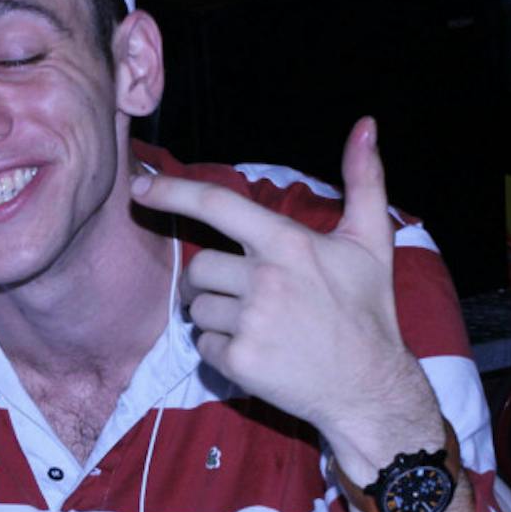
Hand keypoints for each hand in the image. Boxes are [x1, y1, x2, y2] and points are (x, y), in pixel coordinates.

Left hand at [130, 117, 430, 451]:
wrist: (370, 387)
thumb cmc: (367, 311)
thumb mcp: (372, 242)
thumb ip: (364, 180)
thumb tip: (367, 124)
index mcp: (288, 244)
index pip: (217, 205)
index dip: (172, 192)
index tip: (138, 186)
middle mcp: (266, 279)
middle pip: (198, 267)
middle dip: (210, 281)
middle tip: (244, 295)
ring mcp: (251, 322)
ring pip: (198, 309)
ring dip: (216, 316)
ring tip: (258, 325)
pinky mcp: (240, 361)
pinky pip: (203, 346)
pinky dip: (221, 350)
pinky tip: (257, 352)